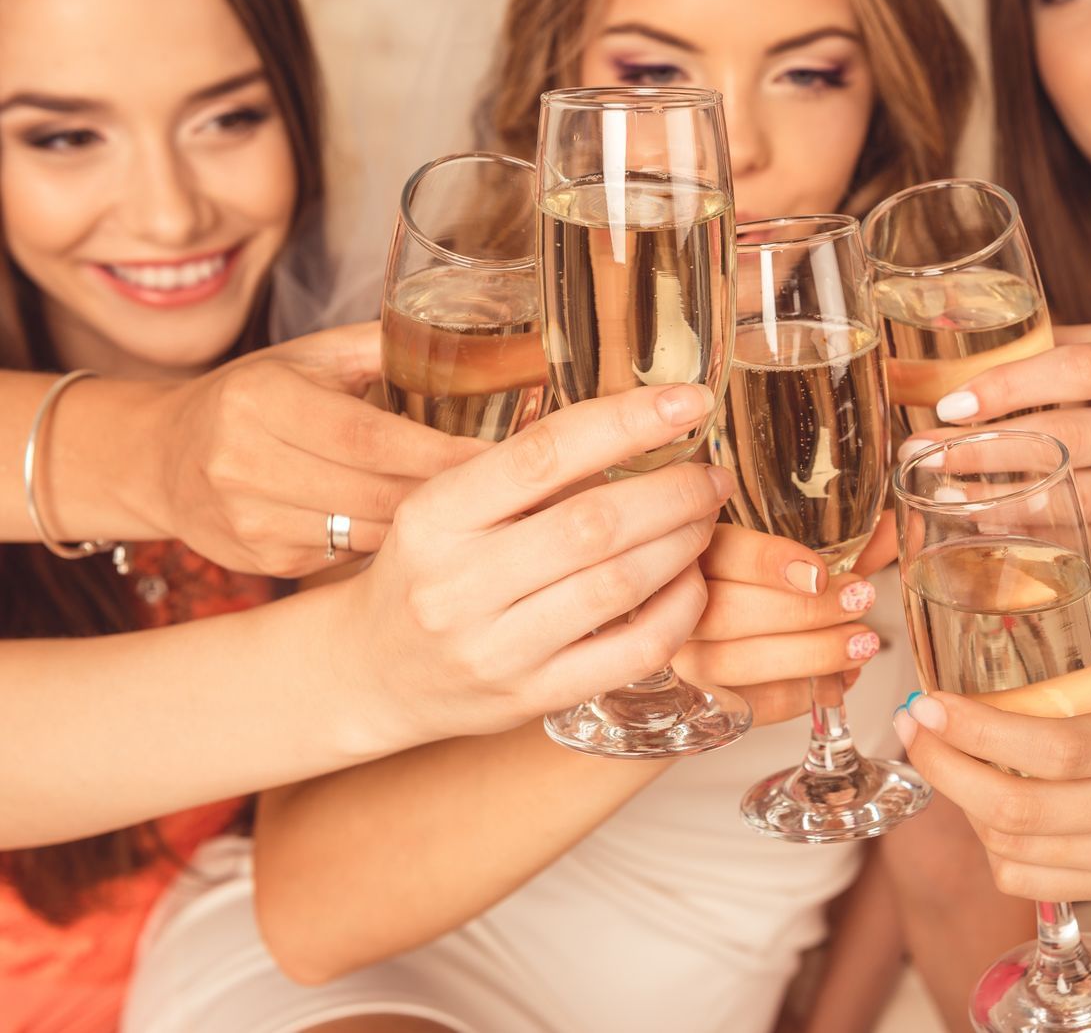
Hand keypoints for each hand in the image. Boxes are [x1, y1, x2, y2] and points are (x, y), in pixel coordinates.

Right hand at [135, 322, 484, 576]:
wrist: (159, 458)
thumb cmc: (250, 398)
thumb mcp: (302, 358)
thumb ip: (377, 347)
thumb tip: (466, 337)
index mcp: (262, 399)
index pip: (370, 435)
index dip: (440, 453)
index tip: (501, 460)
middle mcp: (245, 461)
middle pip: (374, 490)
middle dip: (447, 496)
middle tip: (512, 496)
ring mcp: (249, 518)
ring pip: (366, 530)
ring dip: (427, 527)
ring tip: (482, 518)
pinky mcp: (260, 558)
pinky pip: (346, 553)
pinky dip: (390, 544)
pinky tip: (424, 538)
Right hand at [334, 384, 731, 742]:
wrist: (372, 673)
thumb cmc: (427, 573)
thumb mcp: (447, 510)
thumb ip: (525, 474)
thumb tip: (636, 419)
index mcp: (434, 517)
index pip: (543, 454)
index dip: (626, 421)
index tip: (687, 401)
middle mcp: (456, 584)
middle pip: (593, 524)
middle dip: (672, 492)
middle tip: (709, 476)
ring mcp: (495, 649)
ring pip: (618, 586)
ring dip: (682, 545)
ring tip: (704, 520)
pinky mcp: (531, 698)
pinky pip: (631, 651)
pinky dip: (679, 610)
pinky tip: (692, 582)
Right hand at [674, 524, 882, 724]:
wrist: (693, 641)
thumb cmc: (750, 592)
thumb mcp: (792, 560)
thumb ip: (842, 546)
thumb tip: (905, 528)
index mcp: (694, 550)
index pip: (723, 553)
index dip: (771, 564)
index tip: (820, 574)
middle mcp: (672, 603)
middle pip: (728, 611)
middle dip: (805, 612)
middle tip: (861, 603)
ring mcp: (676, 656)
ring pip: (733, 661)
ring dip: (807, 656)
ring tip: (860, 645)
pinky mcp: (693, 702)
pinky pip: (742, 704)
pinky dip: (795, 696)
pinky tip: (833, 681)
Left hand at [891, 643, 1090, 899]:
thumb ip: (1063, 664)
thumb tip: (969, 646)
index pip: (1050, 750)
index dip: (975, 732)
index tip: (929, 704)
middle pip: (1019, 811)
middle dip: (946, 769)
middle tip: (915, 727)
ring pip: (1013, 849)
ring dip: (961, 804)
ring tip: (947, 758)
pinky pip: (1028, 878)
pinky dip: (991, 842)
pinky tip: (985, 802)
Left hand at [901, 325, 1090, 557]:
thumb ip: (1067, 349)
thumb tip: (972, 343)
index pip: (1080, 369)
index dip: (1009, 387)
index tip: (951, 406)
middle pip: (1068, 439)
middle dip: (983, 452)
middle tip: (922, 456)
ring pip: (1075, 498)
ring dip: (999, 501)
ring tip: (944, 497)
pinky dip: (1037, 533)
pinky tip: (994, 526)